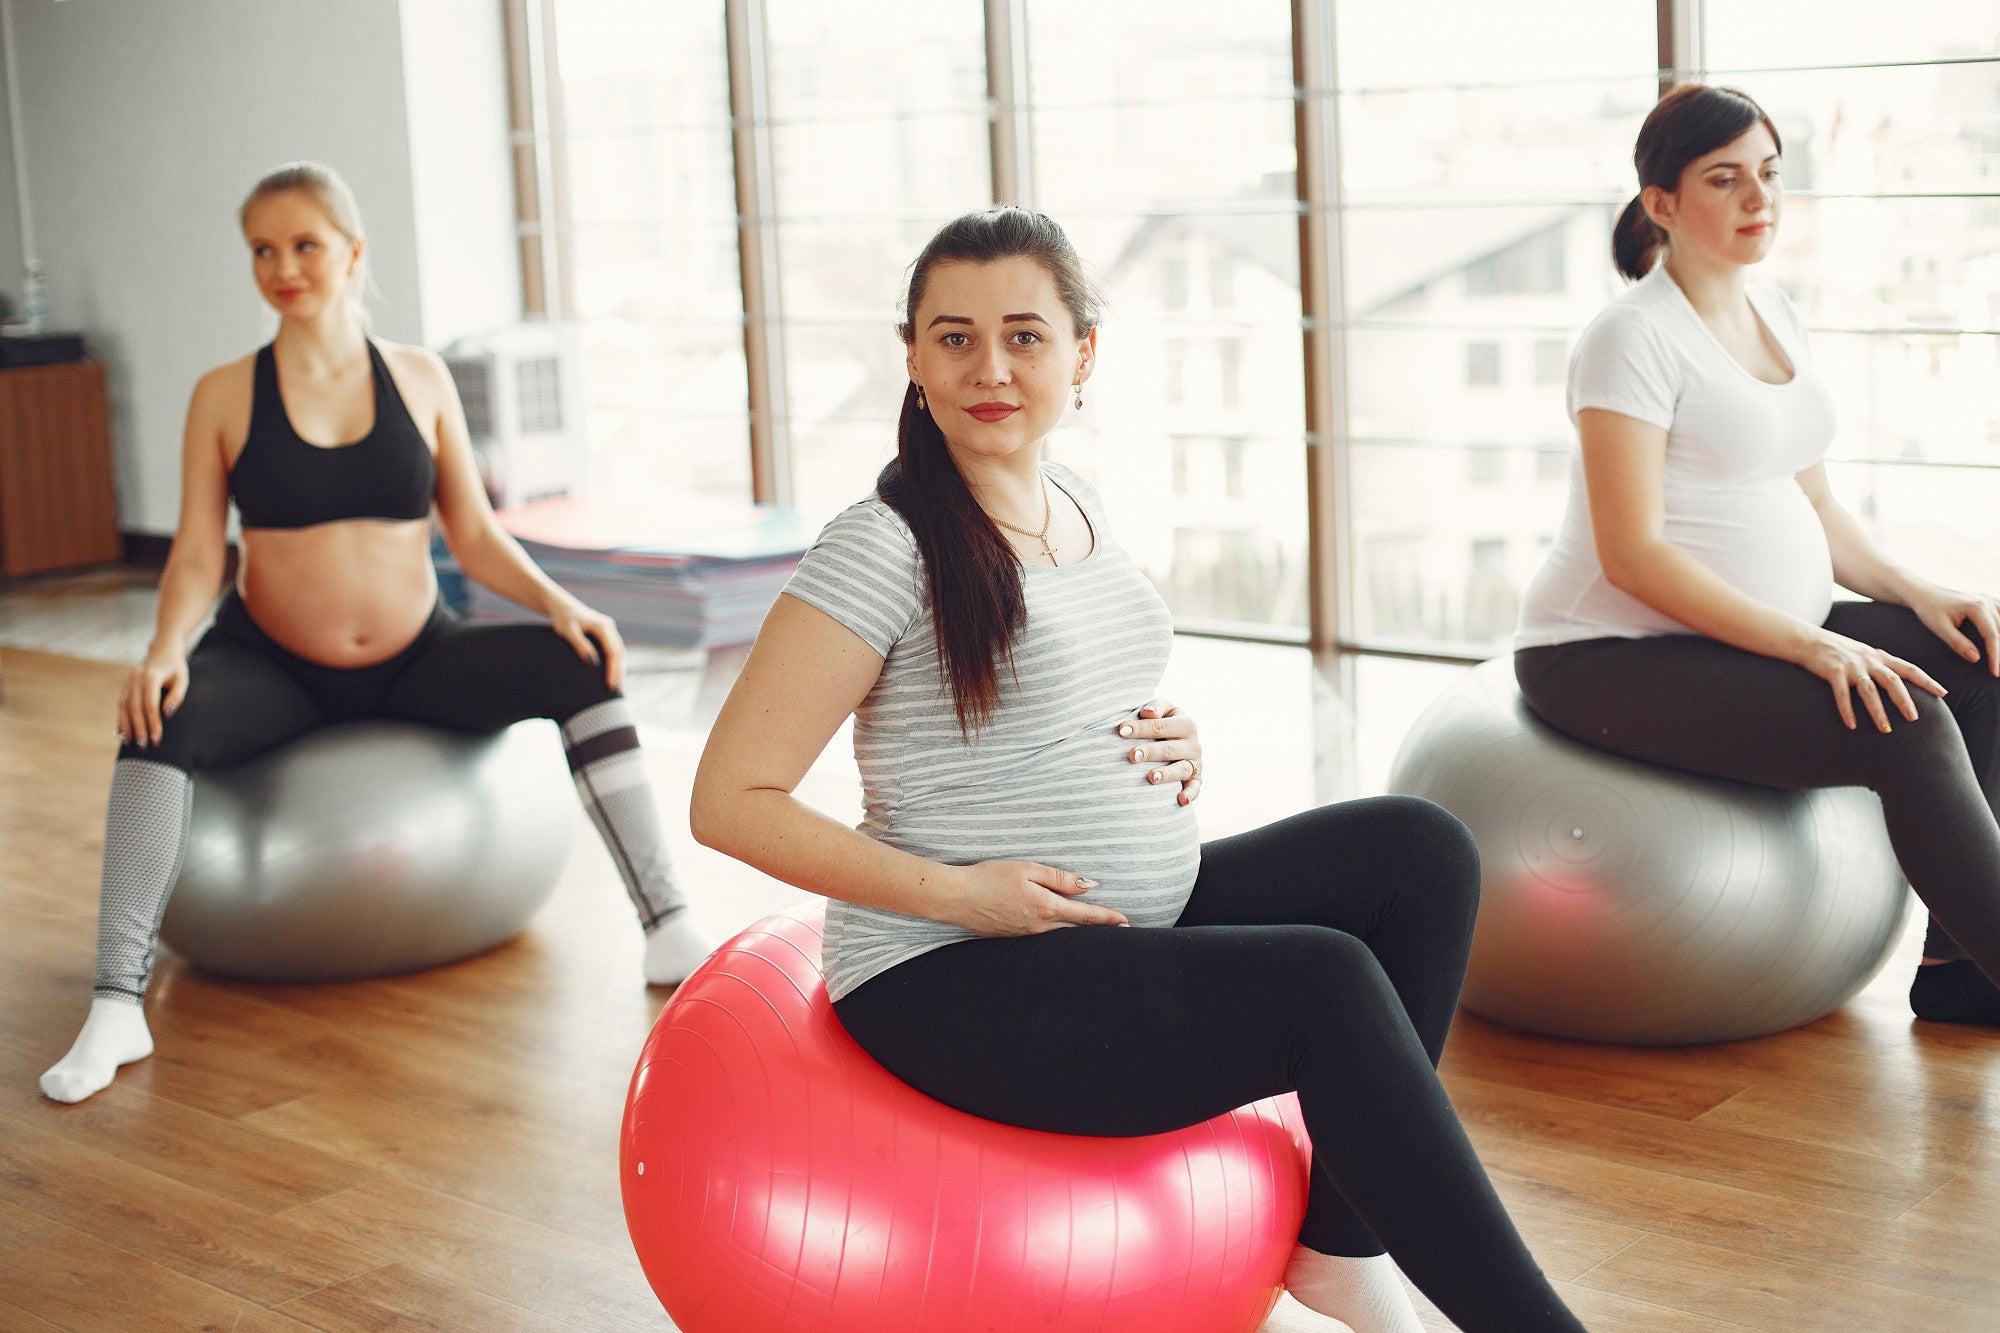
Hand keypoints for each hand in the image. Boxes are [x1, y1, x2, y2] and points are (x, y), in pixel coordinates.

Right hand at [118, 648, 188, 747]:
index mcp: (150, 676)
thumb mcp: (182, 678)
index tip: (157, 738)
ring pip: (123, 707)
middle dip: (139, 728)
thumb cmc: (175, 667)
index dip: (153, 722)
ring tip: (132, 744)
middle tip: (145, 745)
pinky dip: (121, 720)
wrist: (161, 650)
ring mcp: (128, 682)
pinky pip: (121, 705)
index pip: (150, 704)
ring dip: (127, 727)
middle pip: (134, 708)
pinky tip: (124, 734)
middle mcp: (135, 679)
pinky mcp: (125, 687)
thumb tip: (167, 714)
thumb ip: (176, 695)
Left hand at [548, 596, 625, 689]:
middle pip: (620, 652)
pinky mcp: (604, 633)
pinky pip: (613, 649)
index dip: (614, 668)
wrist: (561, 605)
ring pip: (619, 651)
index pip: (613, 651)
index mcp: (603, 626)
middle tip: (614, 689)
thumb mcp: (568, 631)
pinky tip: (612, 673)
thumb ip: (580, 645)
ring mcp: (608, 630)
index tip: (610, 683)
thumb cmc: (563, 618)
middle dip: (619, 671)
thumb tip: (592, 662)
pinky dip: (614, 662)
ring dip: (619, 667)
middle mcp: (609, 627)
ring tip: (615, 685)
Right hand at [941, 860, 1128, 935]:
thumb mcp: (1027, 869)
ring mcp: (1026, 936)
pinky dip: (1056, 934)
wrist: (956, 897)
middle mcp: (1039, 928)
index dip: (1108, 918)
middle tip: (1120, 929)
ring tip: (1095, 931)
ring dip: (1078, 933)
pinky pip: (1042, 937)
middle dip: (1098, 930)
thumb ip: (1060, 878)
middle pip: (1077, 931)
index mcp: (1046, 908)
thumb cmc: (989, 877)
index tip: (1126, 922)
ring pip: (1060, 936)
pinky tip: (1058, 930)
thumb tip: (1089, 885)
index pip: (1086, 916)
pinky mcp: (1013, 939)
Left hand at [1118, 697, 1201, 804]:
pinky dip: (1190, 794)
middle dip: (1150, 752)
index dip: (1141, 727)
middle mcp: (1193, 744)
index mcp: (1185, 724)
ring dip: (1167, 774)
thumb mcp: (1164, 711)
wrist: (1179, 741)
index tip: (1122, 731)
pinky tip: (1181, 800)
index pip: (1161, 725)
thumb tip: (1147, 712)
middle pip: (1169, 749)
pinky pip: (1195, 788)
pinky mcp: (1196, 779)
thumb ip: (1156, 708)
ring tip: (1150, 777)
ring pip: (1181, 769)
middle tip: (1132, 755)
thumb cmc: (1163, 724)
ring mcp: (1195, 763)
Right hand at [1797, 628, 1945, 731]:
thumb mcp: (1864, 654)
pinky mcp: (1833, 671)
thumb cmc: (1837, 651)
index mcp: (1879, 657)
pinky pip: (1842, 693)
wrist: (1808, 640)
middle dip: (1904, 700)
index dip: (1927, 681)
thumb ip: (1879, 666)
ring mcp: (1851, 666)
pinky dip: (1847, 710)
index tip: (1943, 693)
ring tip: (1885, 729)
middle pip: (1892, 680)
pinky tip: (1851, 725)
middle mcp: (1869, 660)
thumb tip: (1896, 683)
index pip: (1909, 668)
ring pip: (1869, 690)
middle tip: (1914, 718)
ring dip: (1878, 711)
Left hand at [1906, 582, 1999, 677]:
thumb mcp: (1939, 627)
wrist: (1923, 593)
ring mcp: (1989, 600)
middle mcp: (1987, 601)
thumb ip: (1957, 643)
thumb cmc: (1928, 608)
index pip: (1992, 635)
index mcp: (1977, 607)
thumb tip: (1976, 658)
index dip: (1995, 656)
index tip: (1995, 673)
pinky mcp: (1988, 602)